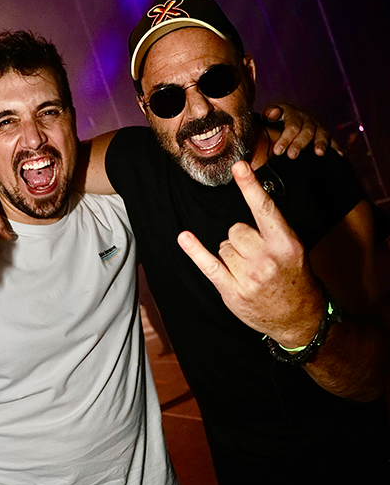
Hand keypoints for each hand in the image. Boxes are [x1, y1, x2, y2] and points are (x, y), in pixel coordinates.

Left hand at [177, 161, 324, 346]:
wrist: (299, 318)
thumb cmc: (293, 278)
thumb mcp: (293, 250)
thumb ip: (271, 230)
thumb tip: (248, 205)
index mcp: (285, 244)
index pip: (264, 209)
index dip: (250, 186)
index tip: (239, 166)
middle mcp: (267, 259)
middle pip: (235, 229)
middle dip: (240, 238)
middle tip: (254, 256)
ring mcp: (248, 277)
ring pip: (223, 246)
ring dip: (230, 254)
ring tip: (248, 270)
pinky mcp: (232, 291)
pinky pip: (208, 265)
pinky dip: (195, 251)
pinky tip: (185, 238)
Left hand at [263, 103, 339, 158]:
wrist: (284, 122)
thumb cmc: (273, 122)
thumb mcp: (269, 116)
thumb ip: (270, 114)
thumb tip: (272, 113)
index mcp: (291, 113)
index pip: (291, 125)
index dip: (285, 138)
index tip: (278, 151)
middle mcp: (306, 118)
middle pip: (306, 130)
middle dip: (299, 144)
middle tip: (292, 155)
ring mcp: (316, 126)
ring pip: (321, 134)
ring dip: (320, 143)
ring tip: (319, 153)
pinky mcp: (324, 135)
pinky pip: (332, 140)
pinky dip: (335, 147)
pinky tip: (338, 155)